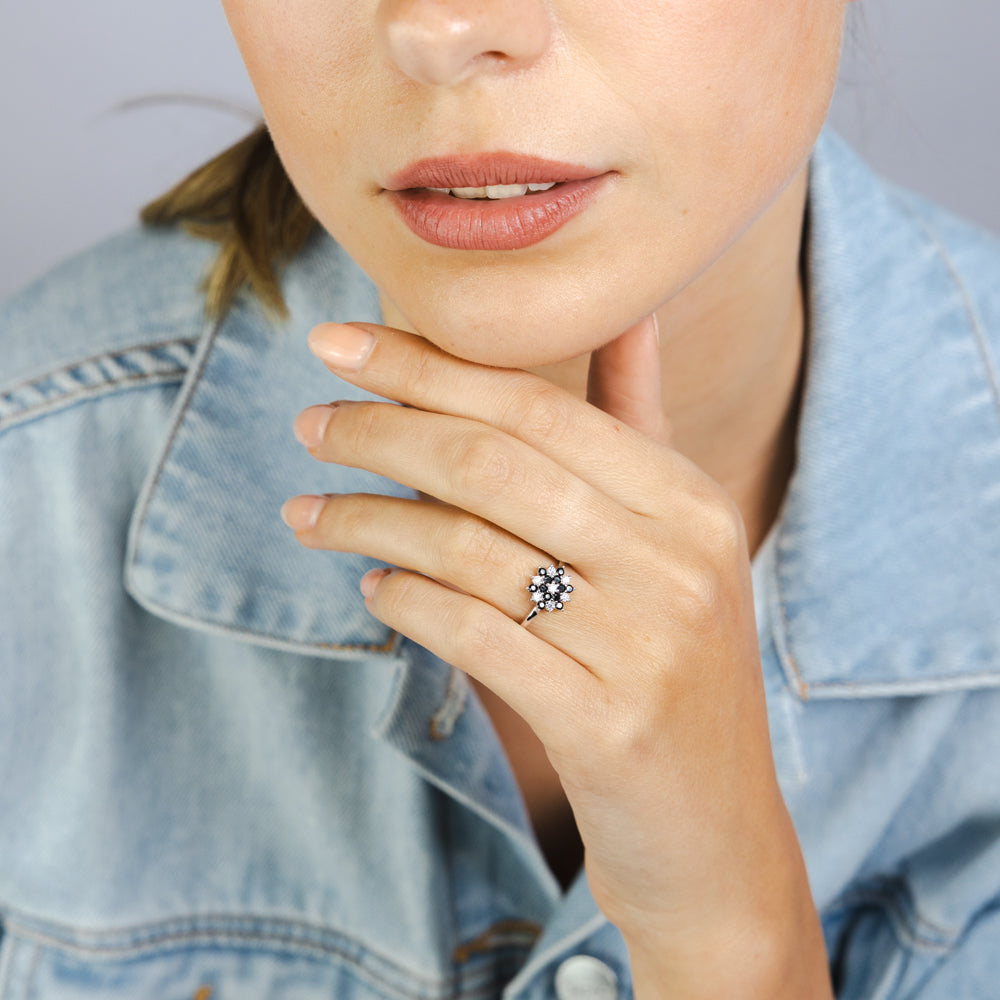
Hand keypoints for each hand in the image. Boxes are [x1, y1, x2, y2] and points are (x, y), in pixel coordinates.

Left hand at [282, 319, 830, 997]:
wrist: (716, 834)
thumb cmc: (673, 669)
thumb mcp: (676, 543)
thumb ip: (639, 425)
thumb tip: (628, 313)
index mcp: (690, 501)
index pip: (536, 405)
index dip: (427, 366)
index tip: (338, 342)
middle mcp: (677, 561)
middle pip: (492, 464)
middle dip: (380, 432)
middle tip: (310, 425)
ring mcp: (646, 646)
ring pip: (469, 549)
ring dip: (368, 522)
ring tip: (308, 512)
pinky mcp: (606, 726)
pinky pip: (473, 637)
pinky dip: (405, 603)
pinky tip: (370, 589)